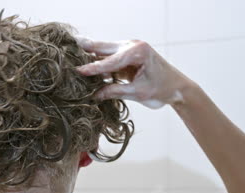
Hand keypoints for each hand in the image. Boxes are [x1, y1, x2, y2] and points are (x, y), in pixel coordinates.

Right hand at [76, 37, 197, 108]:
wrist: (178, 88)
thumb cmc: (162, 89)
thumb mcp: (138, 93)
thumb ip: (115, 92)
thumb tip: (94, 95)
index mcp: (138, 51)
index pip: (110, 61)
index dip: (93, 67)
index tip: (78, 71)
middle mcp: (133, 45)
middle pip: (104, 47)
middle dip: (86, 48)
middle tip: (67, 45)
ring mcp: (130, 48)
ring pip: (104, 50)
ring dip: (90, 54)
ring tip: (71, 54)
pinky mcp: (127, 55)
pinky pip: (109, 57)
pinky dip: (98, 61)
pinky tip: (85, 64)